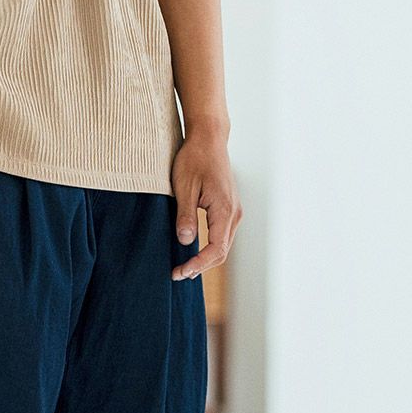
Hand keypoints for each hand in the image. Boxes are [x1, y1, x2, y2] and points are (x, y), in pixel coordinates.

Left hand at [171, 131, 239, 280]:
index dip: (198, 265)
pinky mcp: (229, 207)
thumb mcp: (184, 187)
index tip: (179, 272)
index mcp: (224, 210)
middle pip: (222, 252)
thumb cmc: (195, 158)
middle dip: (201, 266)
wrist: (209, 138)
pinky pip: (222, 235)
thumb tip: (185, 242)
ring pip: (223, 244)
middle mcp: (234, 213)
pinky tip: (194, 251)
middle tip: (177, 274)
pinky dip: (210, 247)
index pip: (216, 249)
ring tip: (184, 267)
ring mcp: (234, 210)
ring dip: (205, 259)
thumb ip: (186, 216)